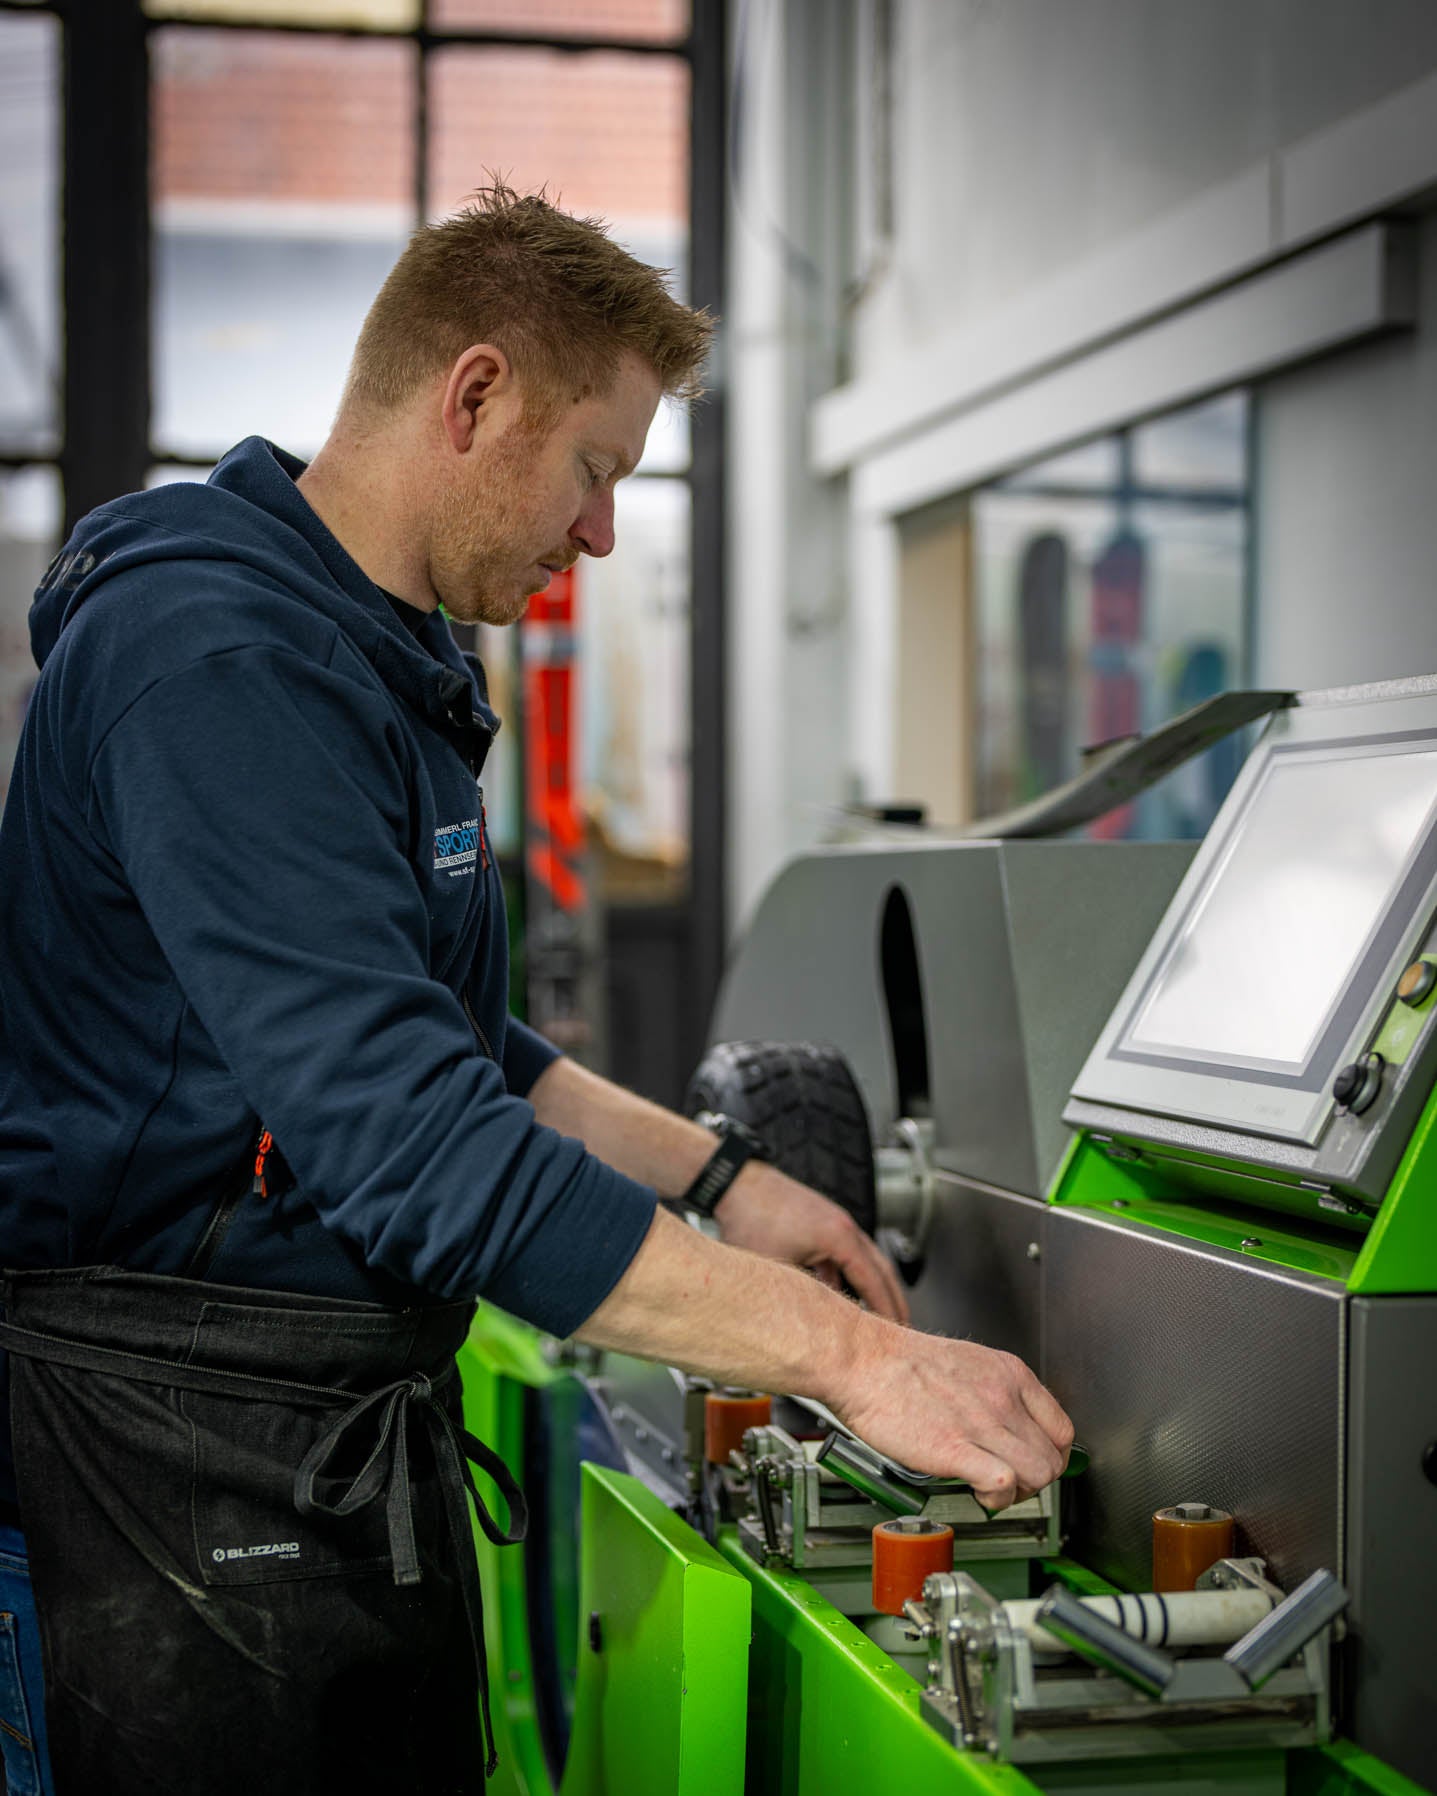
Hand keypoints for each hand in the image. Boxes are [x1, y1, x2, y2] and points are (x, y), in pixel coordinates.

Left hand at [712, 1162, 909, 1323]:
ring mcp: (833, 1222)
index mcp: (839, 1236)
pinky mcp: (820, 1222)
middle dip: (891, 1299)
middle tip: (902, 1328)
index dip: (886, 1310)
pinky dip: (847, 1275)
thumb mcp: (777, 1269)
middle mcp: (843, 1226)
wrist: (735, 1183)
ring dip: (870, 1286)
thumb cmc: (751, 1218)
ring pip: (863, 1260)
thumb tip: (813, 1327)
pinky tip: (836, 1294)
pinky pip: (843, 1254)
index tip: (895, 1333)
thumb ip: (800, 1297)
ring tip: (874, 1314)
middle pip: (880, 1268)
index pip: (873, 1280)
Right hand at [830, 1318, 1073, 1511]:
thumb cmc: (900, 1364)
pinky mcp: (955, 1448)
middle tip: (1008, 1482)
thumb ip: (995, 1391)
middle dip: (1034, 1480)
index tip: (1033, 1464)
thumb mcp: (968, 1362)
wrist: (862, 1360)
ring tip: (991, 1489)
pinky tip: (976, 1492)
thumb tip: (1008, 1426)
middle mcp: (1002, 1397)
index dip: (1051, 1456)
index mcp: (1009, 1373)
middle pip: (1053, 1458)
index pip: (1062, 1429)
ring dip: (1018, 1493)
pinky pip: (1003, 1483)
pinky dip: (996, 1497)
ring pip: (1039, 1474)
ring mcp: (982, 1422)